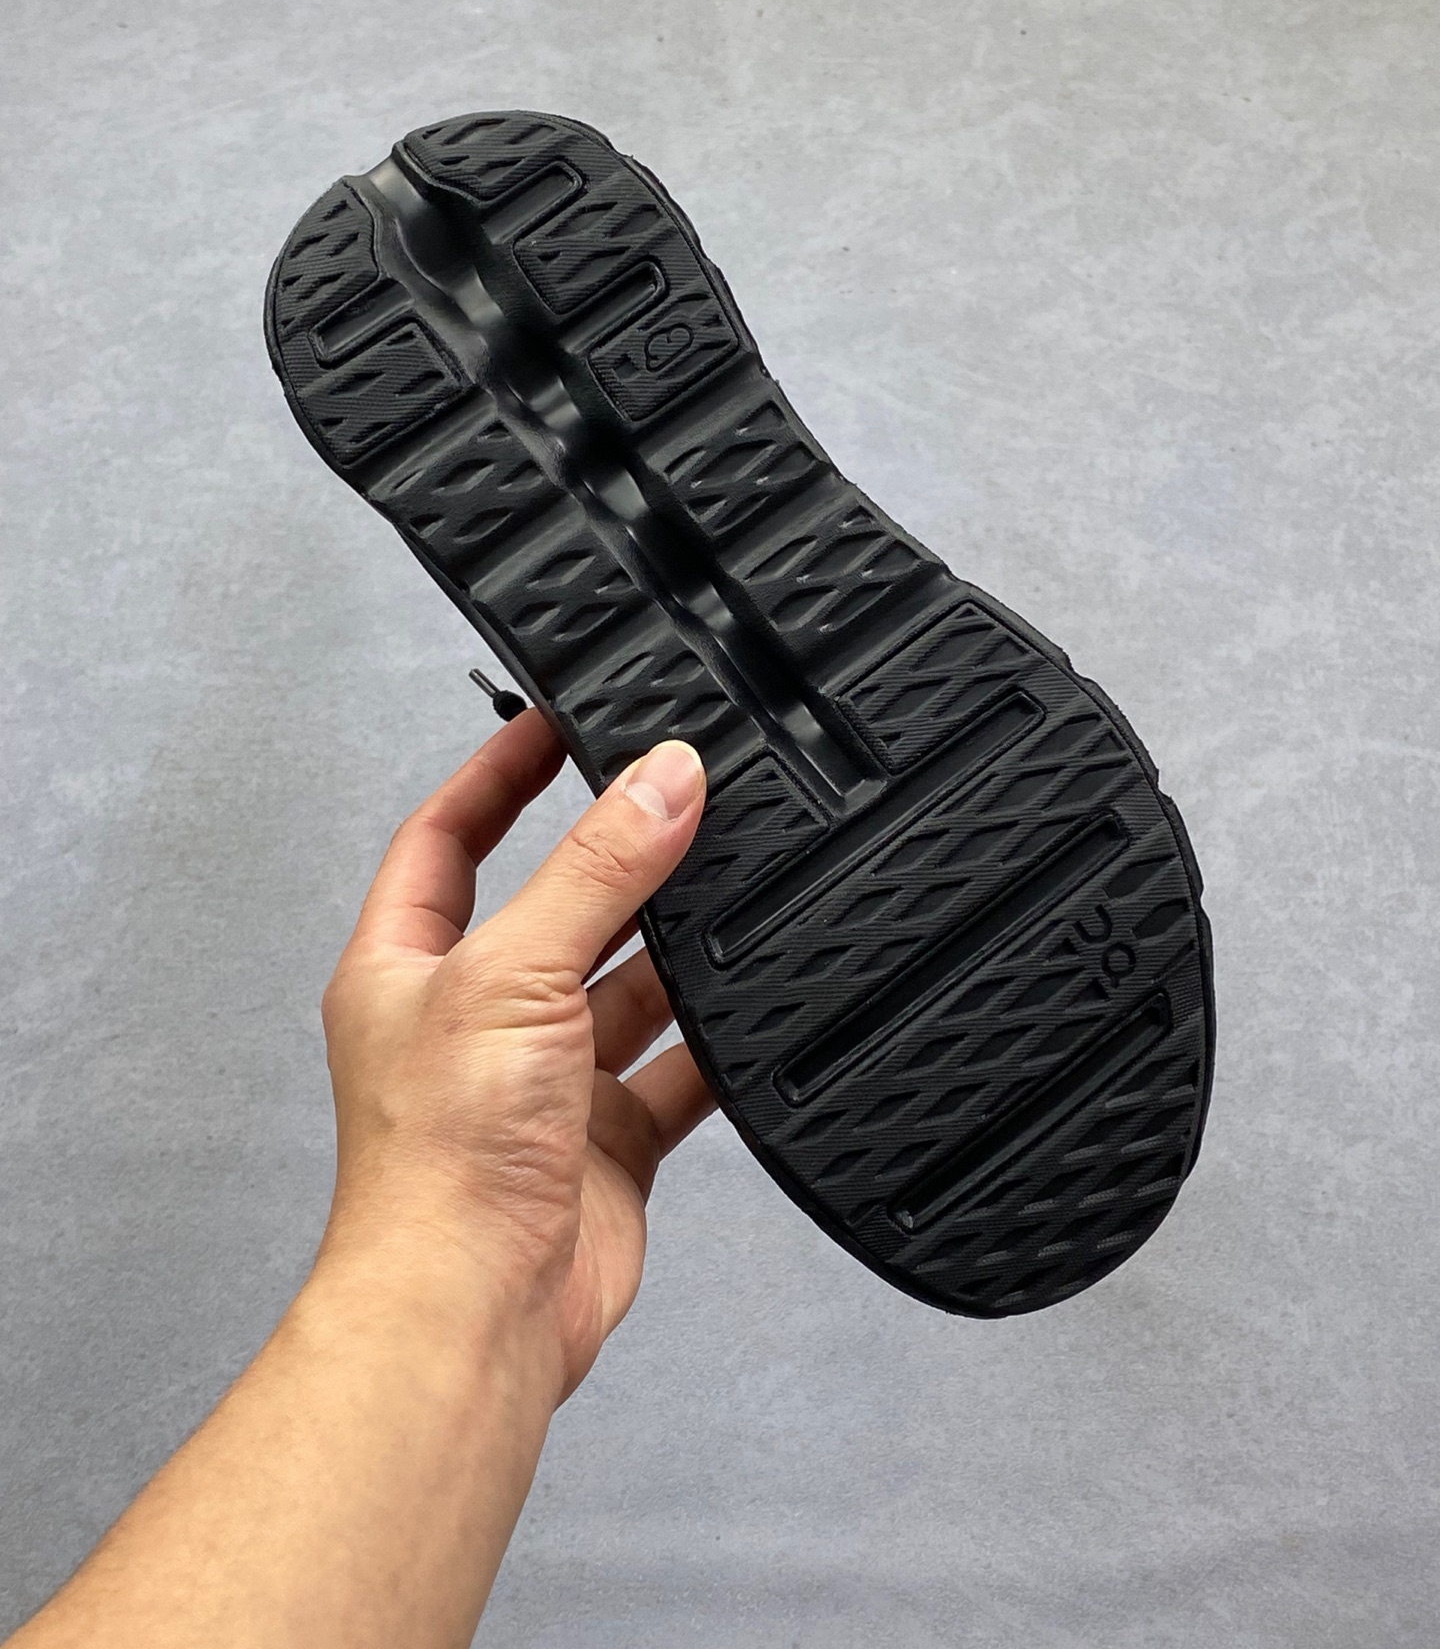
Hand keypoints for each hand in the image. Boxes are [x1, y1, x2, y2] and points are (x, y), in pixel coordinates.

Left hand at [317, 710, 713, 1401]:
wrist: (475, 1313)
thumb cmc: (441, 1162)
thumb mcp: (513, 974)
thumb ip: (596, 872)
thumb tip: (660, 781)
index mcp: (407, 967)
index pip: (447, 837)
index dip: (497, 774)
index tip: (555, 722)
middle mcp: (472, 1019)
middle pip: (552, 907)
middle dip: (612, 860)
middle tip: (679, 796)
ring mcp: (542, 1082)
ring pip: (622, 988)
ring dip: (671, 949)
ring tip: (731, 883)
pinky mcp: (605, 1140)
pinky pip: (675, 1071)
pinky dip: (715, 1044)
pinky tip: (753, 1006)